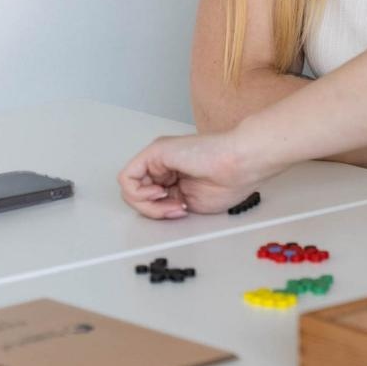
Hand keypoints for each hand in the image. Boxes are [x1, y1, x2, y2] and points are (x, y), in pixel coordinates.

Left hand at [118, 129, 274, 218]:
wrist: (240, 164)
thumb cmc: (229, 181)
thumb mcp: (190, 202)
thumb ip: (169, 204)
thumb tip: (155, 209)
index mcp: (175, 175)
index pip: (151, 198)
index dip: (160, 212)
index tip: (181, 213)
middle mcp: (164, 165)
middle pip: (138, 194)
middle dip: (154, 210)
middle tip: (176, 210)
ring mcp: (158, 158)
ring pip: (131, 188)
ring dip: (148, 204)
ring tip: (171, 203)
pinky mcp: (154, 152)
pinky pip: (127, 178)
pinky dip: (138, 193)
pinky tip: (159, 193)